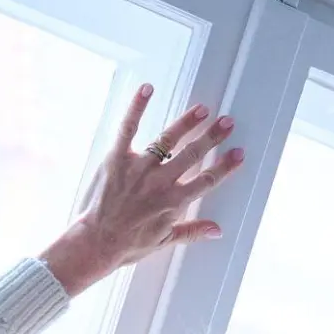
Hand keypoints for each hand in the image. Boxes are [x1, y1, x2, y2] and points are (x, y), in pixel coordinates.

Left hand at [40, 84, 243, 295]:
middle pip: (192, 155)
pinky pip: (128, 128)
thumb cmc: (128, 244)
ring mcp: (139, 168)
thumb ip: (192, 231)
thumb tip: (217, 230)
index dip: (225, 166)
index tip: (238, 153)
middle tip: (227, 123)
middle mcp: (160, 182)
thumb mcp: (164, 240)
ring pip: (168, 140)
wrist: (95, 242)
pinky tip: (147, 89)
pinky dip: (137, 107)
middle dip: (212, 137)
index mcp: (174, 202)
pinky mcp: (117, 159)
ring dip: (187, 123)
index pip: (206, 180)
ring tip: (202, 110)